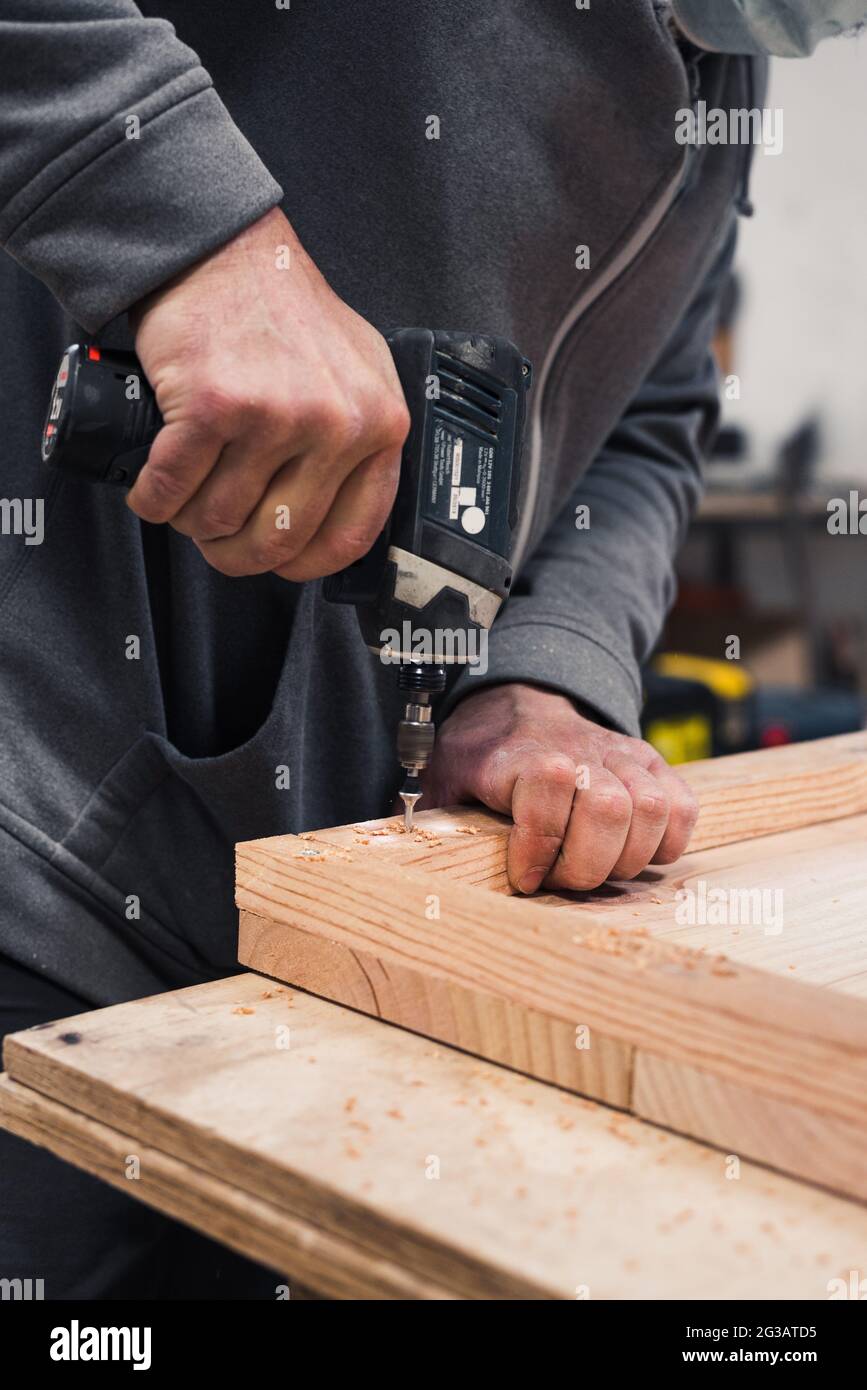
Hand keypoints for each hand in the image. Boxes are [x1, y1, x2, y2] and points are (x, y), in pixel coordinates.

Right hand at [127, 207, 409, 579]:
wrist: (222, 248)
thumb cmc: (282, 311)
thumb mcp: (355, 374)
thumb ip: (357, 440)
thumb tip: (332, 518)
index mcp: (380, 424)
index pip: (350, 534)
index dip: (303, 562)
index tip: (278, 559)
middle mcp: (337, 424)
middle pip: (279, 538)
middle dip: (235, 551)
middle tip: (215, 538)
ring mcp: (277, 415)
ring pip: (220, 518)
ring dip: (190, 522)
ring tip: (183, 500)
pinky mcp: (215, 407)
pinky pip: (173, 489)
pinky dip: (153, 499)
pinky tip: (152, 490)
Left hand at [425, 683, 698, 893]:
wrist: (520, 704)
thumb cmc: (480, 756)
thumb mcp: (442, 779)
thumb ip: (430, 819)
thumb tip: (403, 867)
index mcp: (519, 755)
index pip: (546, 790)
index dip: (539, 847)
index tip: (525, 878)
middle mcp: (578, 750)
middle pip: (609, 809)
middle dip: (587, 865)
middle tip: (561, 879)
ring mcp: (621, 755)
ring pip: (653, 810)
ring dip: (627, 858)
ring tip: (594, 867)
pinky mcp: (652, 764)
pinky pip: (683, 807)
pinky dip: (666, 843)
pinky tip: (633, 855)